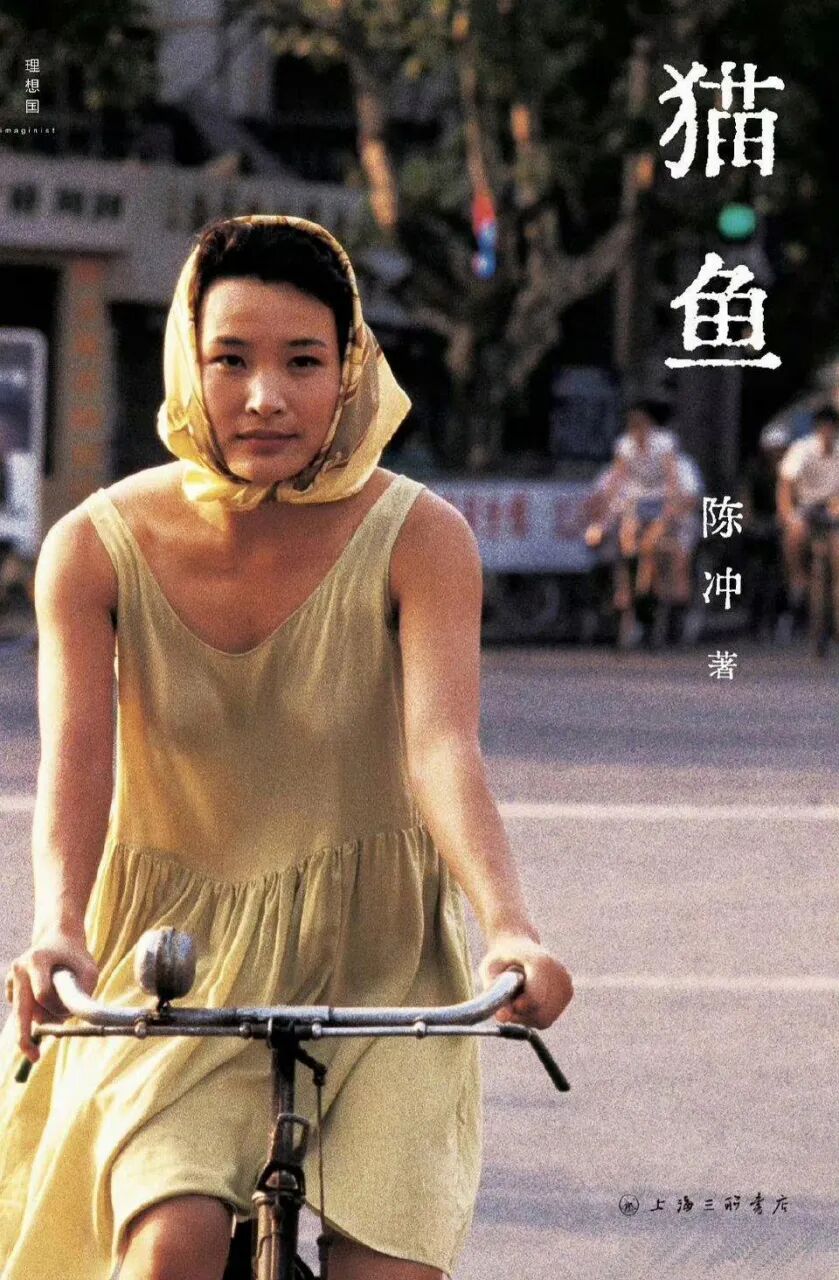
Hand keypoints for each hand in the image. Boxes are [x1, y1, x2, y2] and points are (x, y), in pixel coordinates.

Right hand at [6, 930, 98, 1063]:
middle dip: (25, 1037)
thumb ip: (81, 994)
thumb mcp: (88, 970)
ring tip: (59, 999)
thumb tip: (62, 1026)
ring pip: (25, 1012)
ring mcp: (11, 977)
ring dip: (42, 1016)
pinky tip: (47, 996)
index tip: (69, 1014)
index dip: (57, 1008)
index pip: (42, 995)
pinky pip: (22, 1010)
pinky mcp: (9, 985)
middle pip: (21, 1010)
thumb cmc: (76, 955)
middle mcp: (19, 968)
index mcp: (37, 960)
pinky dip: (35, 1012)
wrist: (58, 937)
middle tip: (34, 1057)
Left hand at [479, 934, 572, 1029]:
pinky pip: (549, 1016)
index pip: (534, 999)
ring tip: (516, 999)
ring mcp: (566, 982)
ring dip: (526, 1016)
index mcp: (540, 962)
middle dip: (520, 1016)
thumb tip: (502, 1017)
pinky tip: (526, 1000)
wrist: (518, 944)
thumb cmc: (501, 958)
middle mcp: (558, 972)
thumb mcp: (489, 969)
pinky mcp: (568, 991)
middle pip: (541, 1013)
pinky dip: (534, 1014)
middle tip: (506, 1008)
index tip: (502, 1009)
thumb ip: (492, 991)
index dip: (517, 1010)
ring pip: (545, 1018)